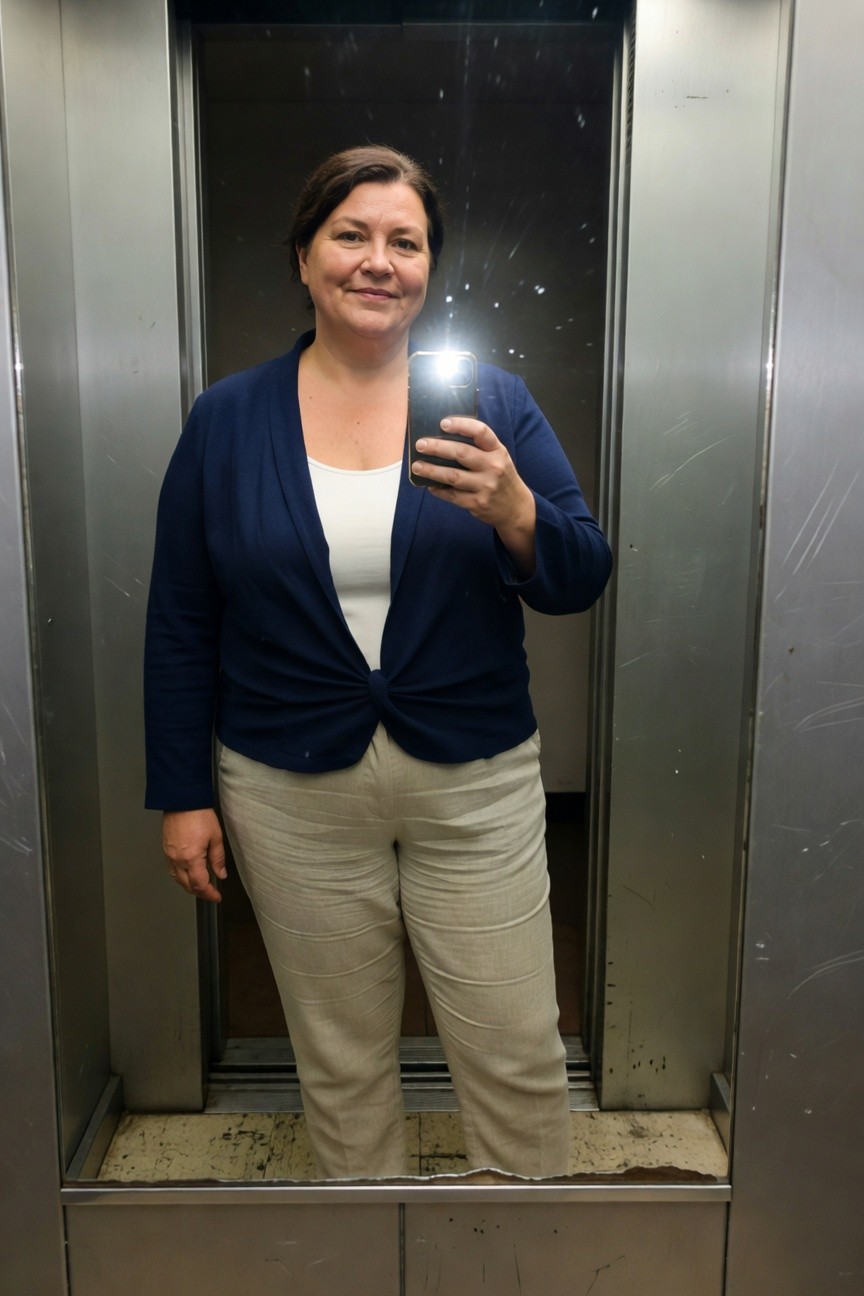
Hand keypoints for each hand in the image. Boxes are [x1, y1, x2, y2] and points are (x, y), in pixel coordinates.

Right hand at [162, 808, 226, 903]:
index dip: (209, 894)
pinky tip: (188, 874)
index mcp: (191, 858)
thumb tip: (220, 874)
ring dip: (189, 886)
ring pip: (178, 879)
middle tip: (211, 893)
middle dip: (200, 892)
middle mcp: (177, 859)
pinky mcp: (165, 850)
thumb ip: (218, 858)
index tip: (216, 896)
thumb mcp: (216, 837)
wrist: (182, 800)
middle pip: (187, 885)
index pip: (200, 885)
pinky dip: (181, 876)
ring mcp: (169, 855)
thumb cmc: (199, 814)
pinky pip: (172, 870)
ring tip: (201, 885)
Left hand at [412, 418, 536, 575]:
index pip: (481, 432)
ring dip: (432, 471)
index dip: (461, 425)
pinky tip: (429, 486)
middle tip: (420, 444)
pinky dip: (439, 490)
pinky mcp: (477, 503)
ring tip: (417, 466)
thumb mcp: (499, 458)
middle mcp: (493, 467)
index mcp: (498, 451)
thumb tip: (445, 438)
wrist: (516, 508)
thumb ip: (480, 448)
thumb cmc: (502, 478)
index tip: (443, 423)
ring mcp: (486, 486)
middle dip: (438, 447)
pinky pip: (452, 496)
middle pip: (461, 453)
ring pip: (453, 476)